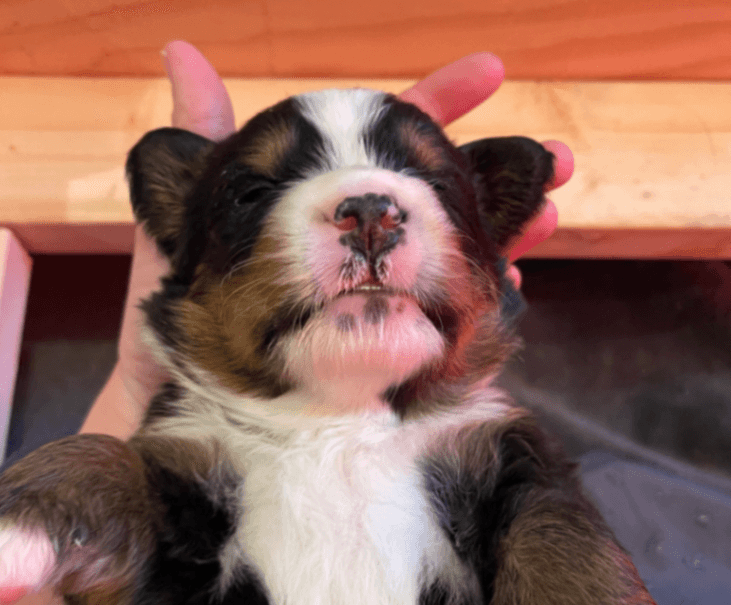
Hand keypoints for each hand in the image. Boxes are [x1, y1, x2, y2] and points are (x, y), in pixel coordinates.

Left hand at [91, 42, 572, 436]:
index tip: (490, 73)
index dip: (436, 104)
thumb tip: (181, 53)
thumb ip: (206, 153)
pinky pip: (446, 327)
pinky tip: (509, 290)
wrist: (183, 424)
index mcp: (316, 215)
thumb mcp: (184, 235)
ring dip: (506, 234)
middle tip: (557, 161)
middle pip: (437, 203)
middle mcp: (355, 257)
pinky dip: (480, 306)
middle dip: (497, 177)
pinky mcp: (388, 360)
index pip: (381, 146)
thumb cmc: (173, 332)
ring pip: (456, 260)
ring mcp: (378, 308)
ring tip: (549, 215)